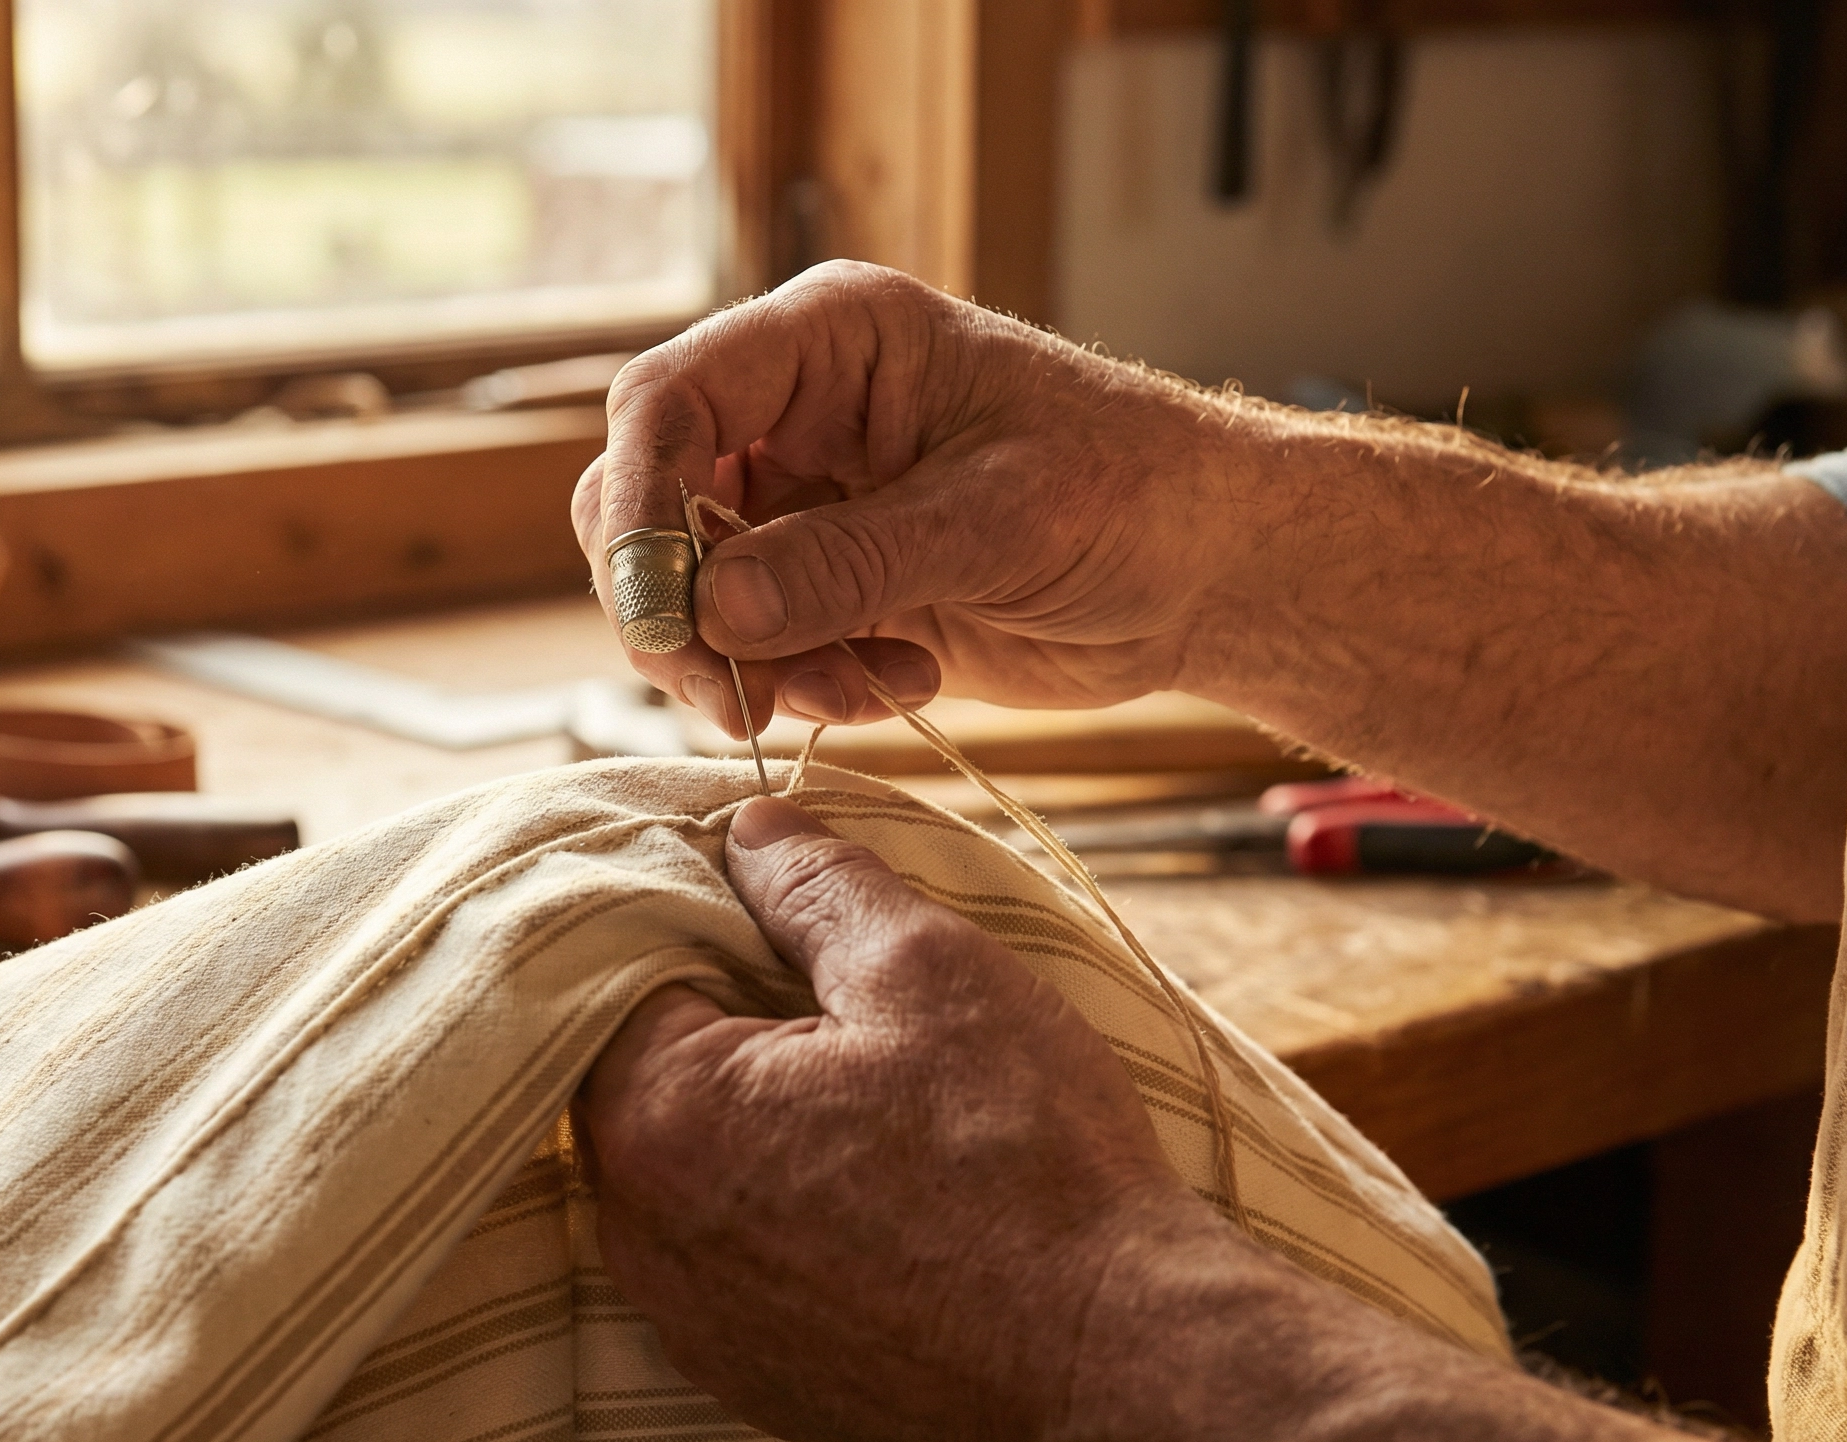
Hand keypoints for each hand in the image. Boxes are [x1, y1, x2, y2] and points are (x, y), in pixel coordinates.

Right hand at [573, 260, 1252, 736]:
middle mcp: (794, 415)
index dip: (637, 500)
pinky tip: (895, 681)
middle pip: (646, 503)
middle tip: (735, 694)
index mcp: (831, 343)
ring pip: (688, 591)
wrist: (1209, 569)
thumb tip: (709, 609)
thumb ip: (850, 563)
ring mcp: (803, 503)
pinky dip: (797, 684)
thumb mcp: (999, 522)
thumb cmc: (1135, 494)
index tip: (657, 608)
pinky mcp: (823, 585)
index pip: (669, 401)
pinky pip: (750, 646)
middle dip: (677, 609)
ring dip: (746, 663)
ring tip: (859, 688)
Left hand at [579, 795, 1254, 1441]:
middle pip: (642, 1083)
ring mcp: (689, 1320)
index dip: (708, 935)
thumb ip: (815, 884)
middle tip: (845, 1018)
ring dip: (751, 1132)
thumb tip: (747, 830)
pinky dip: (781, 1223)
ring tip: (870, 1114)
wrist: (1116, 1353)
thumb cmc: (1023, 1152)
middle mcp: (640, 1232)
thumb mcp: (927, 967)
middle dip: (725, 1034)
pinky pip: (729, 1267)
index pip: (624, 977)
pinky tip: (876, 1205)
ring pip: (684, 1178)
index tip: (793, 932)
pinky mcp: (747, 1377)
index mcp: (658, 1115)